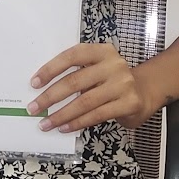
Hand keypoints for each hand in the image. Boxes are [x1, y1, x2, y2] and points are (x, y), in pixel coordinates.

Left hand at [27, 42, 150, 134]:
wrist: (144, 92)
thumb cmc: (112, 81)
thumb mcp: (97, 69)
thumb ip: (77, 73)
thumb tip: (43, 89)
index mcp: (102, 51)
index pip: (72, 56)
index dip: (51, 69)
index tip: (34, 83)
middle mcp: (113, 65)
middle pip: (75, 81)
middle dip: (50, 96)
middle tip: (34, 107)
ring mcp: (123, 84)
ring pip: (84, 101)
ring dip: (61, 114)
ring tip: (46, 123)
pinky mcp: (128, 103)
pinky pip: (96, 115)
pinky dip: (77, 123)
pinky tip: (65, 127)